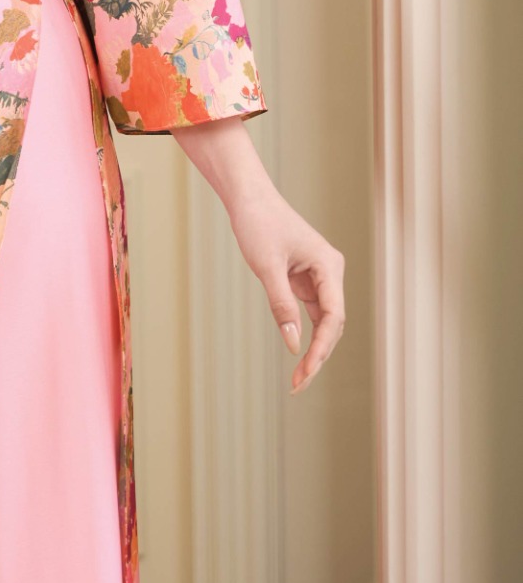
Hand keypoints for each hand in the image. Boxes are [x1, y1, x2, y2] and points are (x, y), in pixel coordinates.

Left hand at [170, 116, 345, 392]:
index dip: (322, 348)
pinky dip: (304, 333)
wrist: (248, 198)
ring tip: (298, 379)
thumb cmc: (258, 224)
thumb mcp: (266, 267)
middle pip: (333, 324)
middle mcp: (330, 273)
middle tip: (298, 384)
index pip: (334, 317)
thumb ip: (281, 306)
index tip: (306, 371)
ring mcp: (319, 277)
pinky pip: (311, 313)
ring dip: (313, 348)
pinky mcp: (305, 279)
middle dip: (318, 355)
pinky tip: (298, 355)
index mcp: (329, 266)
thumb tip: (292, 344)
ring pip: (323, 322)